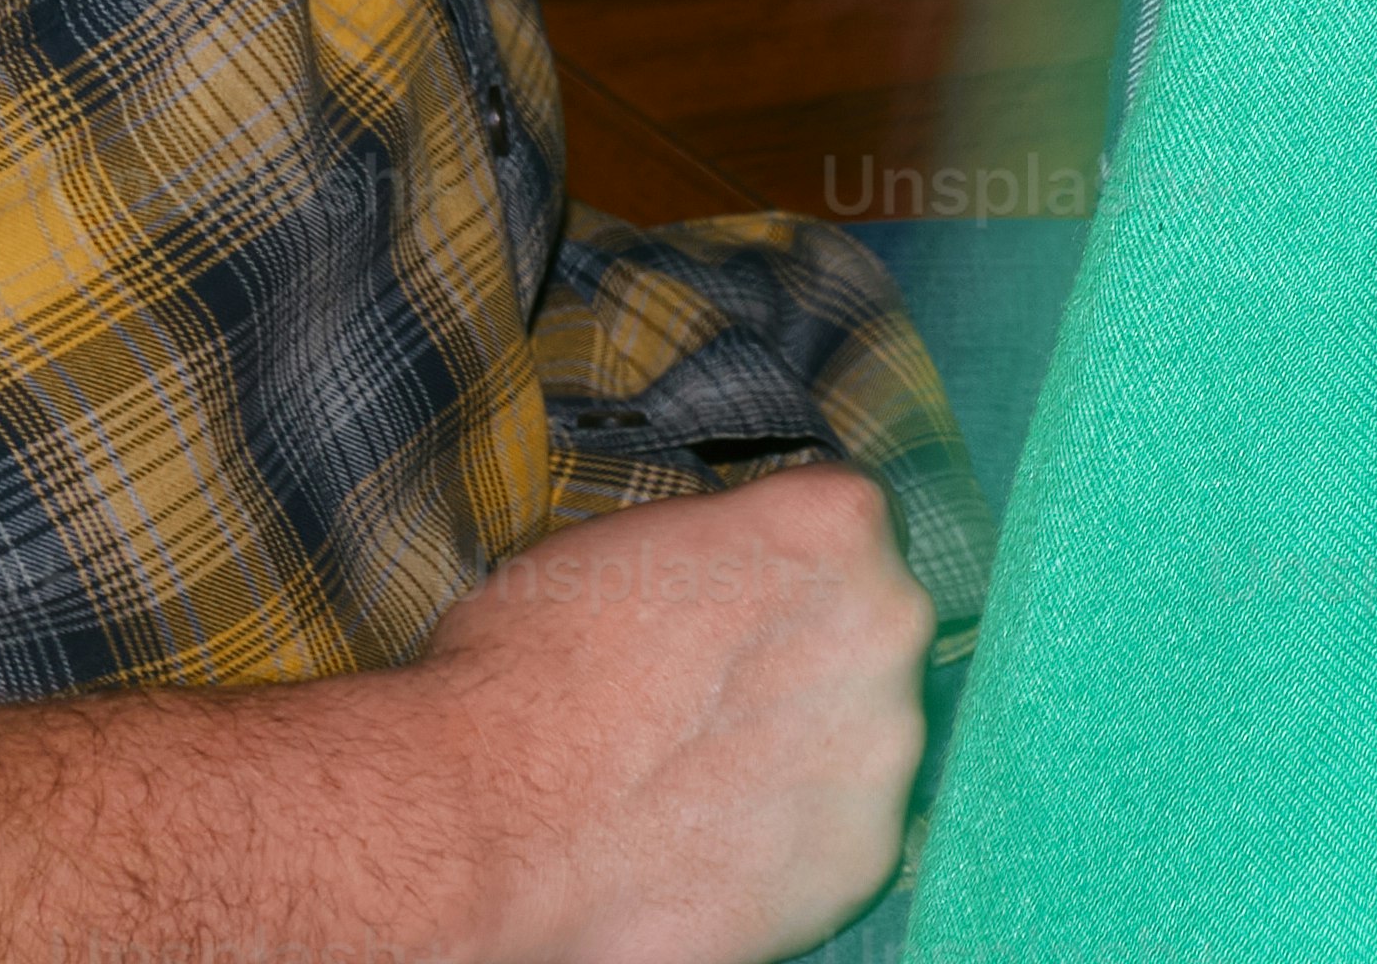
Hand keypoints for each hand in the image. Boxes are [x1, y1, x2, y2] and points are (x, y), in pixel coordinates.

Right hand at [399, 465, 934, 963]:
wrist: (488, 824)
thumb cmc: (527, 672)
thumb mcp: (628, 544)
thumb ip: (725, 550)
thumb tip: (736, 573)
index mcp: (836, 522)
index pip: (849, 531)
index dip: (786, 575)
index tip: (743, 611)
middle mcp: (889, 623)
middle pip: (870, 634)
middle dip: (808, 664)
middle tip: (716, 706)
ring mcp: (886, 746)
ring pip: (863, 741)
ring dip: (804, 758)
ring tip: (701, 787)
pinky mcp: (863, 855)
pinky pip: (841, 839)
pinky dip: (788, 848)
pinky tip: (710, 848)